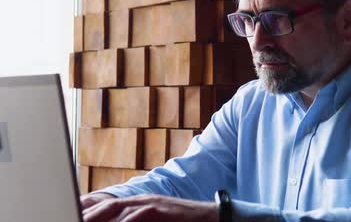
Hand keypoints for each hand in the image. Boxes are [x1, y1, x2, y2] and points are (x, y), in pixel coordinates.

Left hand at [82, 194, 218, 221]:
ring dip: (99, 218)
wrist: (209, 217)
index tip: (70, 212)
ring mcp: (150, 204)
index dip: (87, 208)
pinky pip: (137, 216)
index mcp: (136, 205)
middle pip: (106, 206)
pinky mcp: (160, 210)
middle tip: (70, 217)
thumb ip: (134, 221)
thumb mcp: (153, 221)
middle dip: (87, 214)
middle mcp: (140, 201)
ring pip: (118, 210)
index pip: (105, 205)